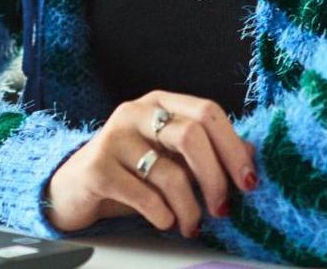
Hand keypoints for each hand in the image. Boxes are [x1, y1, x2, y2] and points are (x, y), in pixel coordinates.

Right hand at [44, 92, 257, 237]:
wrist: (75, 189)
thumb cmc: (131, 171)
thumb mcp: (171, 157)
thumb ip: (208, 152)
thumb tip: (251, 154)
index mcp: (161, 102)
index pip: (208, 112)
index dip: (233, 147)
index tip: (248, 182)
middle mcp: (137, 112)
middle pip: (192, 135)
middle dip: (215, 178)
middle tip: (222, 208)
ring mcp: (114, 138)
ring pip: (169, 172)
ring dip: (189, 208)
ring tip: (191, 224)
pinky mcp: (97, 168)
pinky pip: (144, 196)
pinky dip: (163, 216)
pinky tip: (165, 222)